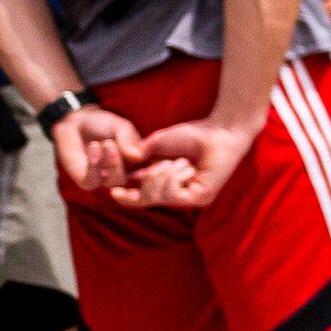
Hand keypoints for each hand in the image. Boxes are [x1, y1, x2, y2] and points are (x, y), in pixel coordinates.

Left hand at [53, 102, 146, 196]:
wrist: (77, 122)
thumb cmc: (103, 124)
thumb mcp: (121, 128)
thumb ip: (128, 141)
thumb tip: (138, 157)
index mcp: (138, 164)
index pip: (149, 173)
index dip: (149, 166)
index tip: (143, 154)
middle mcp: (124, 174)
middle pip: (131, 180)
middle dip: (121, 163)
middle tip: (110, 143)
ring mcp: (105, 179)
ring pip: (114, 182)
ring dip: (109, 163)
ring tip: (104, 143)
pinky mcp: (86, 180)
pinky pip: (92, 182)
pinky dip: (93, 166)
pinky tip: (94, 147)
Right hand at [117, 111, 257, 210]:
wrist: (218, 130)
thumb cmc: (191, 135)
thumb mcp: (155, 146)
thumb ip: (138, 160)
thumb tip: (121, 174)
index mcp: (165, 182)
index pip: (139, 198)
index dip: (124, 196)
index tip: (112, 190)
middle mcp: (177, 193)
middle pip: (143, 199)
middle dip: (147, 178)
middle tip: (163, 162)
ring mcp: (190, 198)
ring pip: (156, 196)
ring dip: (163, 174)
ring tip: (181, 162)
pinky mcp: (200, 198)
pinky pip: (171, 194)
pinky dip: (173, 177)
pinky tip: (186, 167)